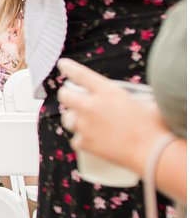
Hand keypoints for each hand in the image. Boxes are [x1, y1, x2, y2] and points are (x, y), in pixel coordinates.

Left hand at [57, 58, 170, 174]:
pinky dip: (82, 141)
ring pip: (67, 118)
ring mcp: (85, 125)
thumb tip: (134, 100)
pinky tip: (92, 142)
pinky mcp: (85, 143)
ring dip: (74, 119)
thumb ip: (133, 98)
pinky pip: (75, 140)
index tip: (63, 64)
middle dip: (68, 96)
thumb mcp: (145, 102)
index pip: (80, 74)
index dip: (69, 68)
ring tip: (84, 122)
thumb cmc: (155, 127)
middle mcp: (91, 106)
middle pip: (65, 96)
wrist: (154, 152)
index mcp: (107, 91)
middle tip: (73, 100)